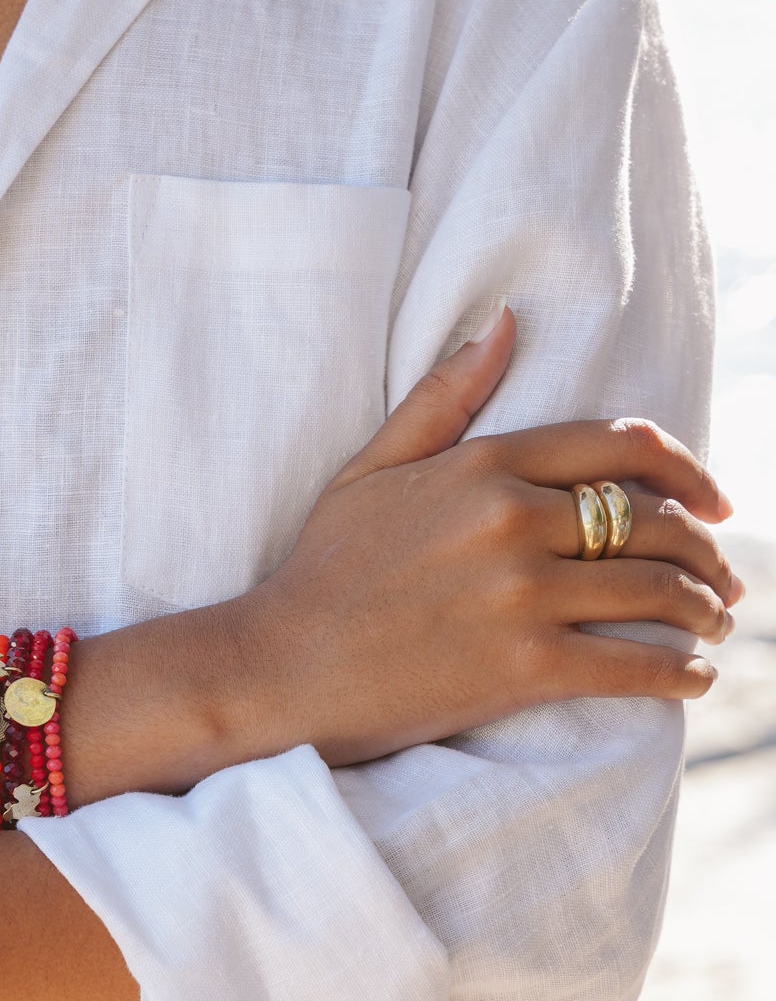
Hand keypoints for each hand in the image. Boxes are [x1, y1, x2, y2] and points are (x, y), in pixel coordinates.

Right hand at [239, 305, 739, 768]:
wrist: (278, 667)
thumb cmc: (321, 571)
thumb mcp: (371, 469)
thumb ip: (443, 399)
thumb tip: (505, 323)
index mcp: (484, 465)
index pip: (623, 446)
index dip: (688, 472)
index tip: (715, 502)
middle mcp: (513, 520)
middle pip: (653, 521)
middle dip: (706, 551)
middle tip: (722, 576)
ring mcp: (521, 596)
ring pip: (655, 592)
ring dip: (703, 611)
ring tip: (715, 623)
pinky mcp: (523, 667)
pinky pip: (633, 664)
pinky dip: (679, 673)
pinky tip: (693, 677)